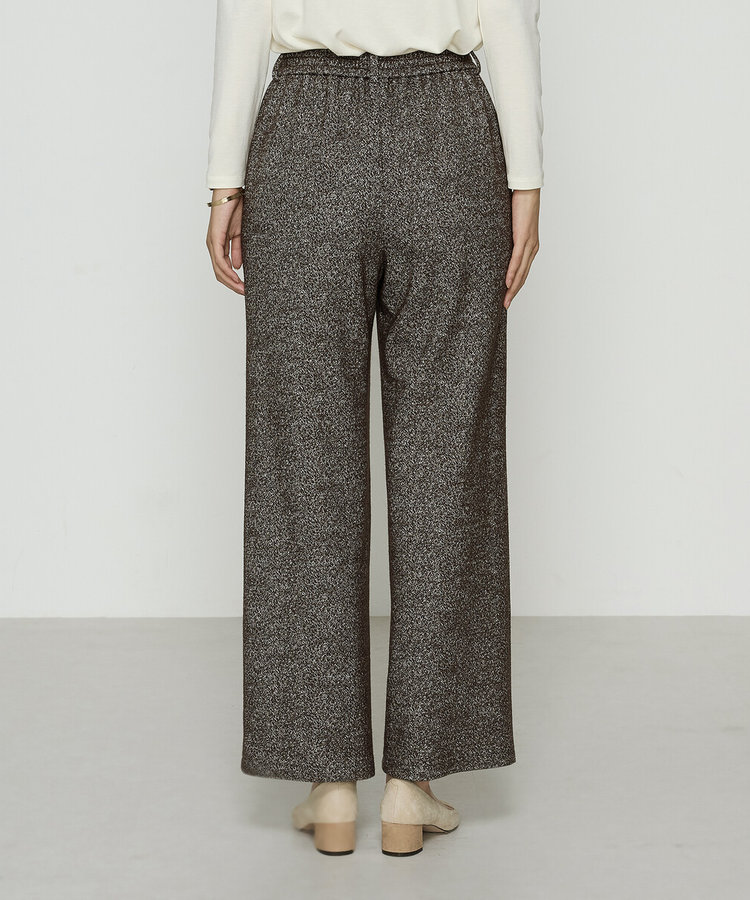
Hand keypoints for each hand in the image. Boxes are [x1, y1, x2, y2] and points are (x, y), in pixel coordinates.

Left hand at [206, 188, 244, 294]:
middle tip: (243, 293)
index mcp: (218, 245)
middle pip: (219, 272)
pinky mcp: (215, 238)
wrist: (230, 193)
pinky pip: (219, 259)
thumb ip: (237, 250)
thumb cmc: (235, 209)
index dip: (232, 280)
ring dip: (230, 281)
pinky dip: (227, 270)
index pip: (222, 268)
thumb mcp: (239, 234)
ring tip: (241, 288)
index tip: (243, 288)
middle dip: (231, 284)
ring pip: (218, 269)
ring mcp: (212, 242)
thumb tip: (237, 266)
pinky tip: (235, 276)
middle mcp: (212, 245)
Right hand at [504, 188, 540, 308]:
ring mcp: (529, 244)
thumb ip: (506, 238)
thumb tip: (495, 245)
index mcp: (530, 247)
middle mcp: (532, 248)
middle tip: (505, 306)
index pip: (523, 271)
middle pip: (523, 276)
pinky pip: (517, 259)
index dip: (516, 286)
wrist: (527, 189)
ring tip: (505, 300)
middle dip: (514, 292)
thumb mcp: (511, 226)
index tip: (507, 297)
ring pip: (521, 271)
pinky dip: (512, 272)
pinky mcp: (524, 238)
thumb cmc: (519, 204)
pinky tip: (507, 283)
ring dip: (513, 288)